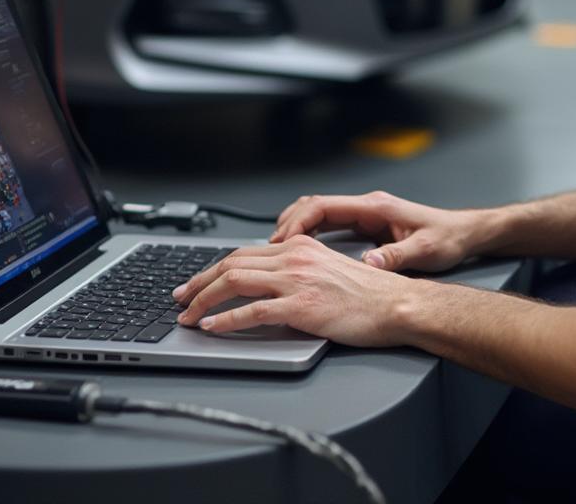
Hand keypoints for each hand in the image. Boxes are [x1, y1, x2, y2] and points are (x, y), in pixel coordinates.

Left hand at [173, 235, 418, 346]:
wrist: (396, 304)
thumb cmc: (369, 294)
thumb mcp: (328, 269)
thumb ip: (299, 270)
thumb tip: (270, 284)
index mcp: (301, 247)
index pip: (244, 253)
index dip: (213, 268)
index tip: (196, 282)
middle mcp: (295, 257)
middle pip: (232, 263)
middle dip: (198, 282)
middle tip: (180, 298)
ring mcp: (297, 281)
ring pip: (235, 282)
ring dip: (204, 300)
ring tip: (188, 316)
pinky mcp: (302, 306)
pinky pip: (253, 311)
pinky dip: (227, 321)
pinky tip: (214, 328)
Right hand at [271, 190, 482, 272]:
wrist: (466, 233)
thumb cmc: (448, 238)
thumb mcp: (424, 250)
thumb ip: (395, 256)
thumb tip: (368, 264)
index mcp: (375, 207)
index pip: (323, 205)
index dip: (297, 222)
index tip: (280, 242)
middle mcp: (367, 206)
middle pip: (315, 205)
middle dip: (289, 224)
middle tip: (270, 249)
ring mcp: (367, 213)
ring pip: (320, 212)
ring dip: (298, 227)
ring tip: (279, 250)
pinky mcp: (369, 224)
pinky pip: (331, 223)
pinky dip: (311, 233)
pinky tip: (303, 250)